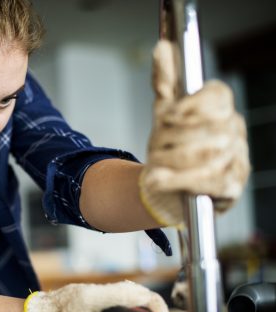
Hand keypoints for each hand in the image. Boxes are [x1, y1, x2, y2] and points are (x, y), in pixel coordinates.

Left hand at [139, 40, 249, 226]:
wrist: (170, 185)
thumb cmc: (171, 145)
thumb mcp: (164, 112)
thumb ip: (165, 82)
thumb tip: (161, 48)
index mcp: (220, 108)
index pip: (217, 95)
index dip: (192, 104)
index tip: (167, 116)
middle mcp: (233, 131)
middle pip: (207, 128)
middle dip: (172, 139)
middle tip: (153, 148)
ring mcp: (236, 159)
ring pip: (205, 156)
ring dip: (171, 162)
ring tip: (154, 166)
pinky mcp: (231, 186)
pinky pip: (206, 182)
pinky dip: (178, 181)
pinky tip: (160, 180)